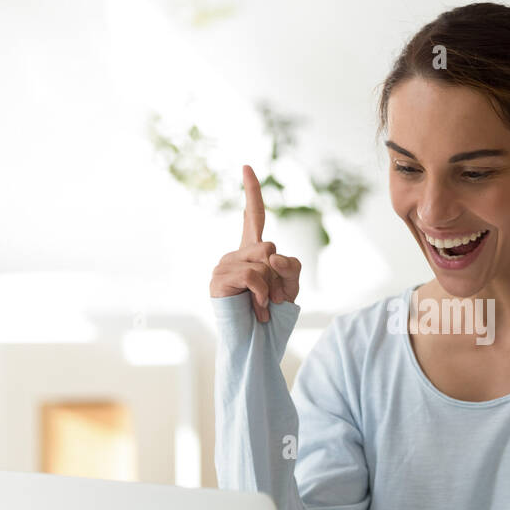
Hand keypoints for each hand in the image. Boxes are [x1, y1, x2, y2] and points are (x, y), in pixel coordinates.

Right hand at [208, 164, 301, 321]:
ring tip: (263, 306)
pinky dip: (263, 293)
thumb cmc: (272, 315)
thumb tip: (270, 254)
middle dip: (279, 274)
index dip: (251, 191)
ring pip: (262, 261)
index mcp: (253, 252)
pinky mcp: (219, 279)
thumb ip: (290, 266)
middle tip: (273, 297)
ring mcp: (224, 265)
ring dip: (272, 287)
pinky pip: (253, 275)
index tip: (247, 165)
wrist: (256, 343)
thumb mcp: (291, 287)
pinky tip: (258, 308)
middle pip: (269, 246)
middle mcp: (235, 254)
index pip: (254, 216)